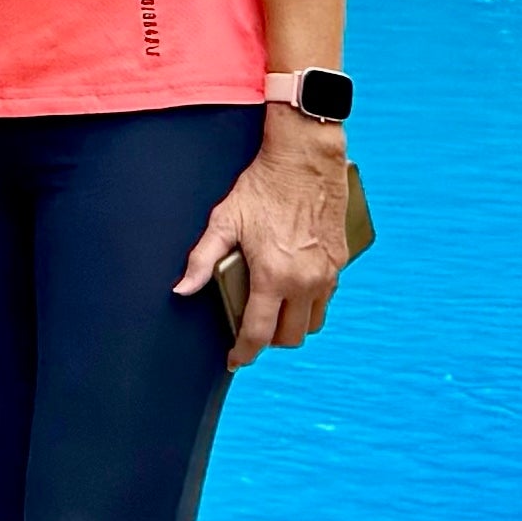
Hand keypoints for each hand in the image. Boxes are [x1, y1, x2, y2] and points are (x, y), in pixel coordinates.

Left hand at [179, 108, 350, 363]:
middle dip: (269, 341)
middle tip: (252, 331)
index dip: (244, 352)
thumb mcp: (224, 220)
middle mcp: (306, 281)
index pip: (259, 332)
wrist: (306, 159)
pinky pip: (327, 297)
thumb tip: (181, 289)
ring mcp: (328, 273)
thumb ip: (201, 259)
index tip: (234, 360)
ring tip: (273, 312)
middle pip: (290, 336)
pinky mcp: (340, 261)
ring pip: (313, 321)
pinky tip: (293, 288)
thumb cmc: (263, 187)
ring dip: (293, 324)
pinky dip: (310, 303)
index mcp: (274, 276)